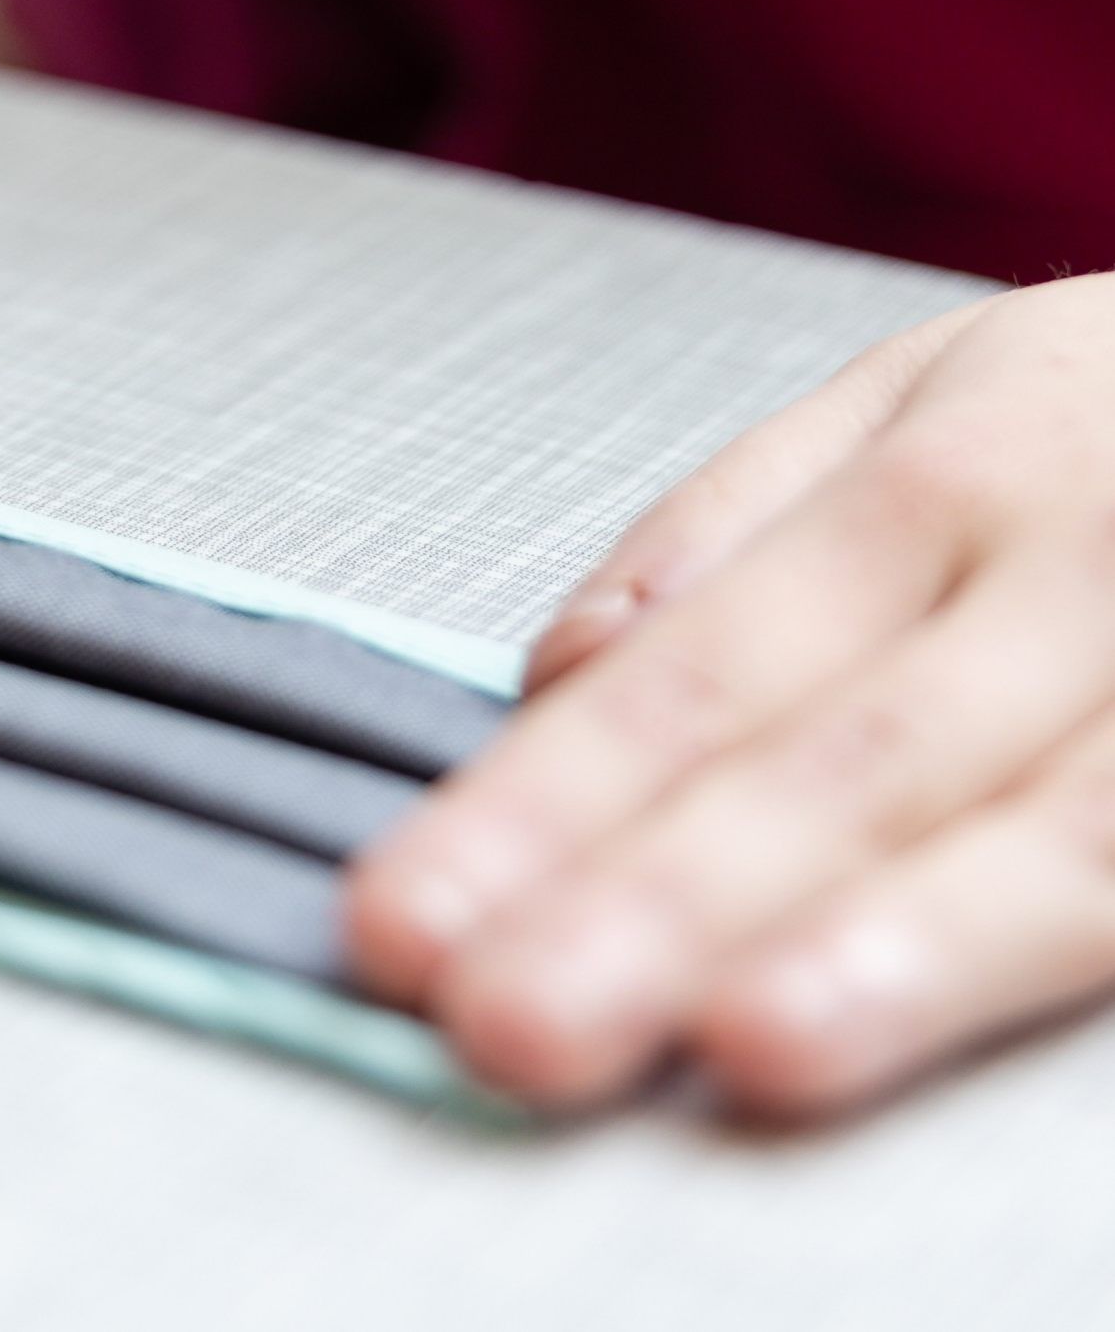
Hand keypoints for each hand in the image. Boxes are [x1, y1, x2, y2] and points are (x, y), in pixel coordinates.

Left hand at [346, 274, 1114, 1117]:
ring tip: (738, 1048)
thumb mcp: (924, 396)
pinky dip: (1036, 947)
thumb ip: (734, 532)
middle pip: (833, 762)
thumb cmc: (1113, 413)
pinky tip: (928, 1026)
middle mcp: (1069, 581)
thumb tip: (555, 672)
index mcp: (941, 484)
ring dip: (881, 950)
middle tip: (501, 1021)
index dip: (544, 803)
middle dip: (658, 904)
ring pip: (1037, 835)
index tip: (401, 922)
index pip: (696, 672)